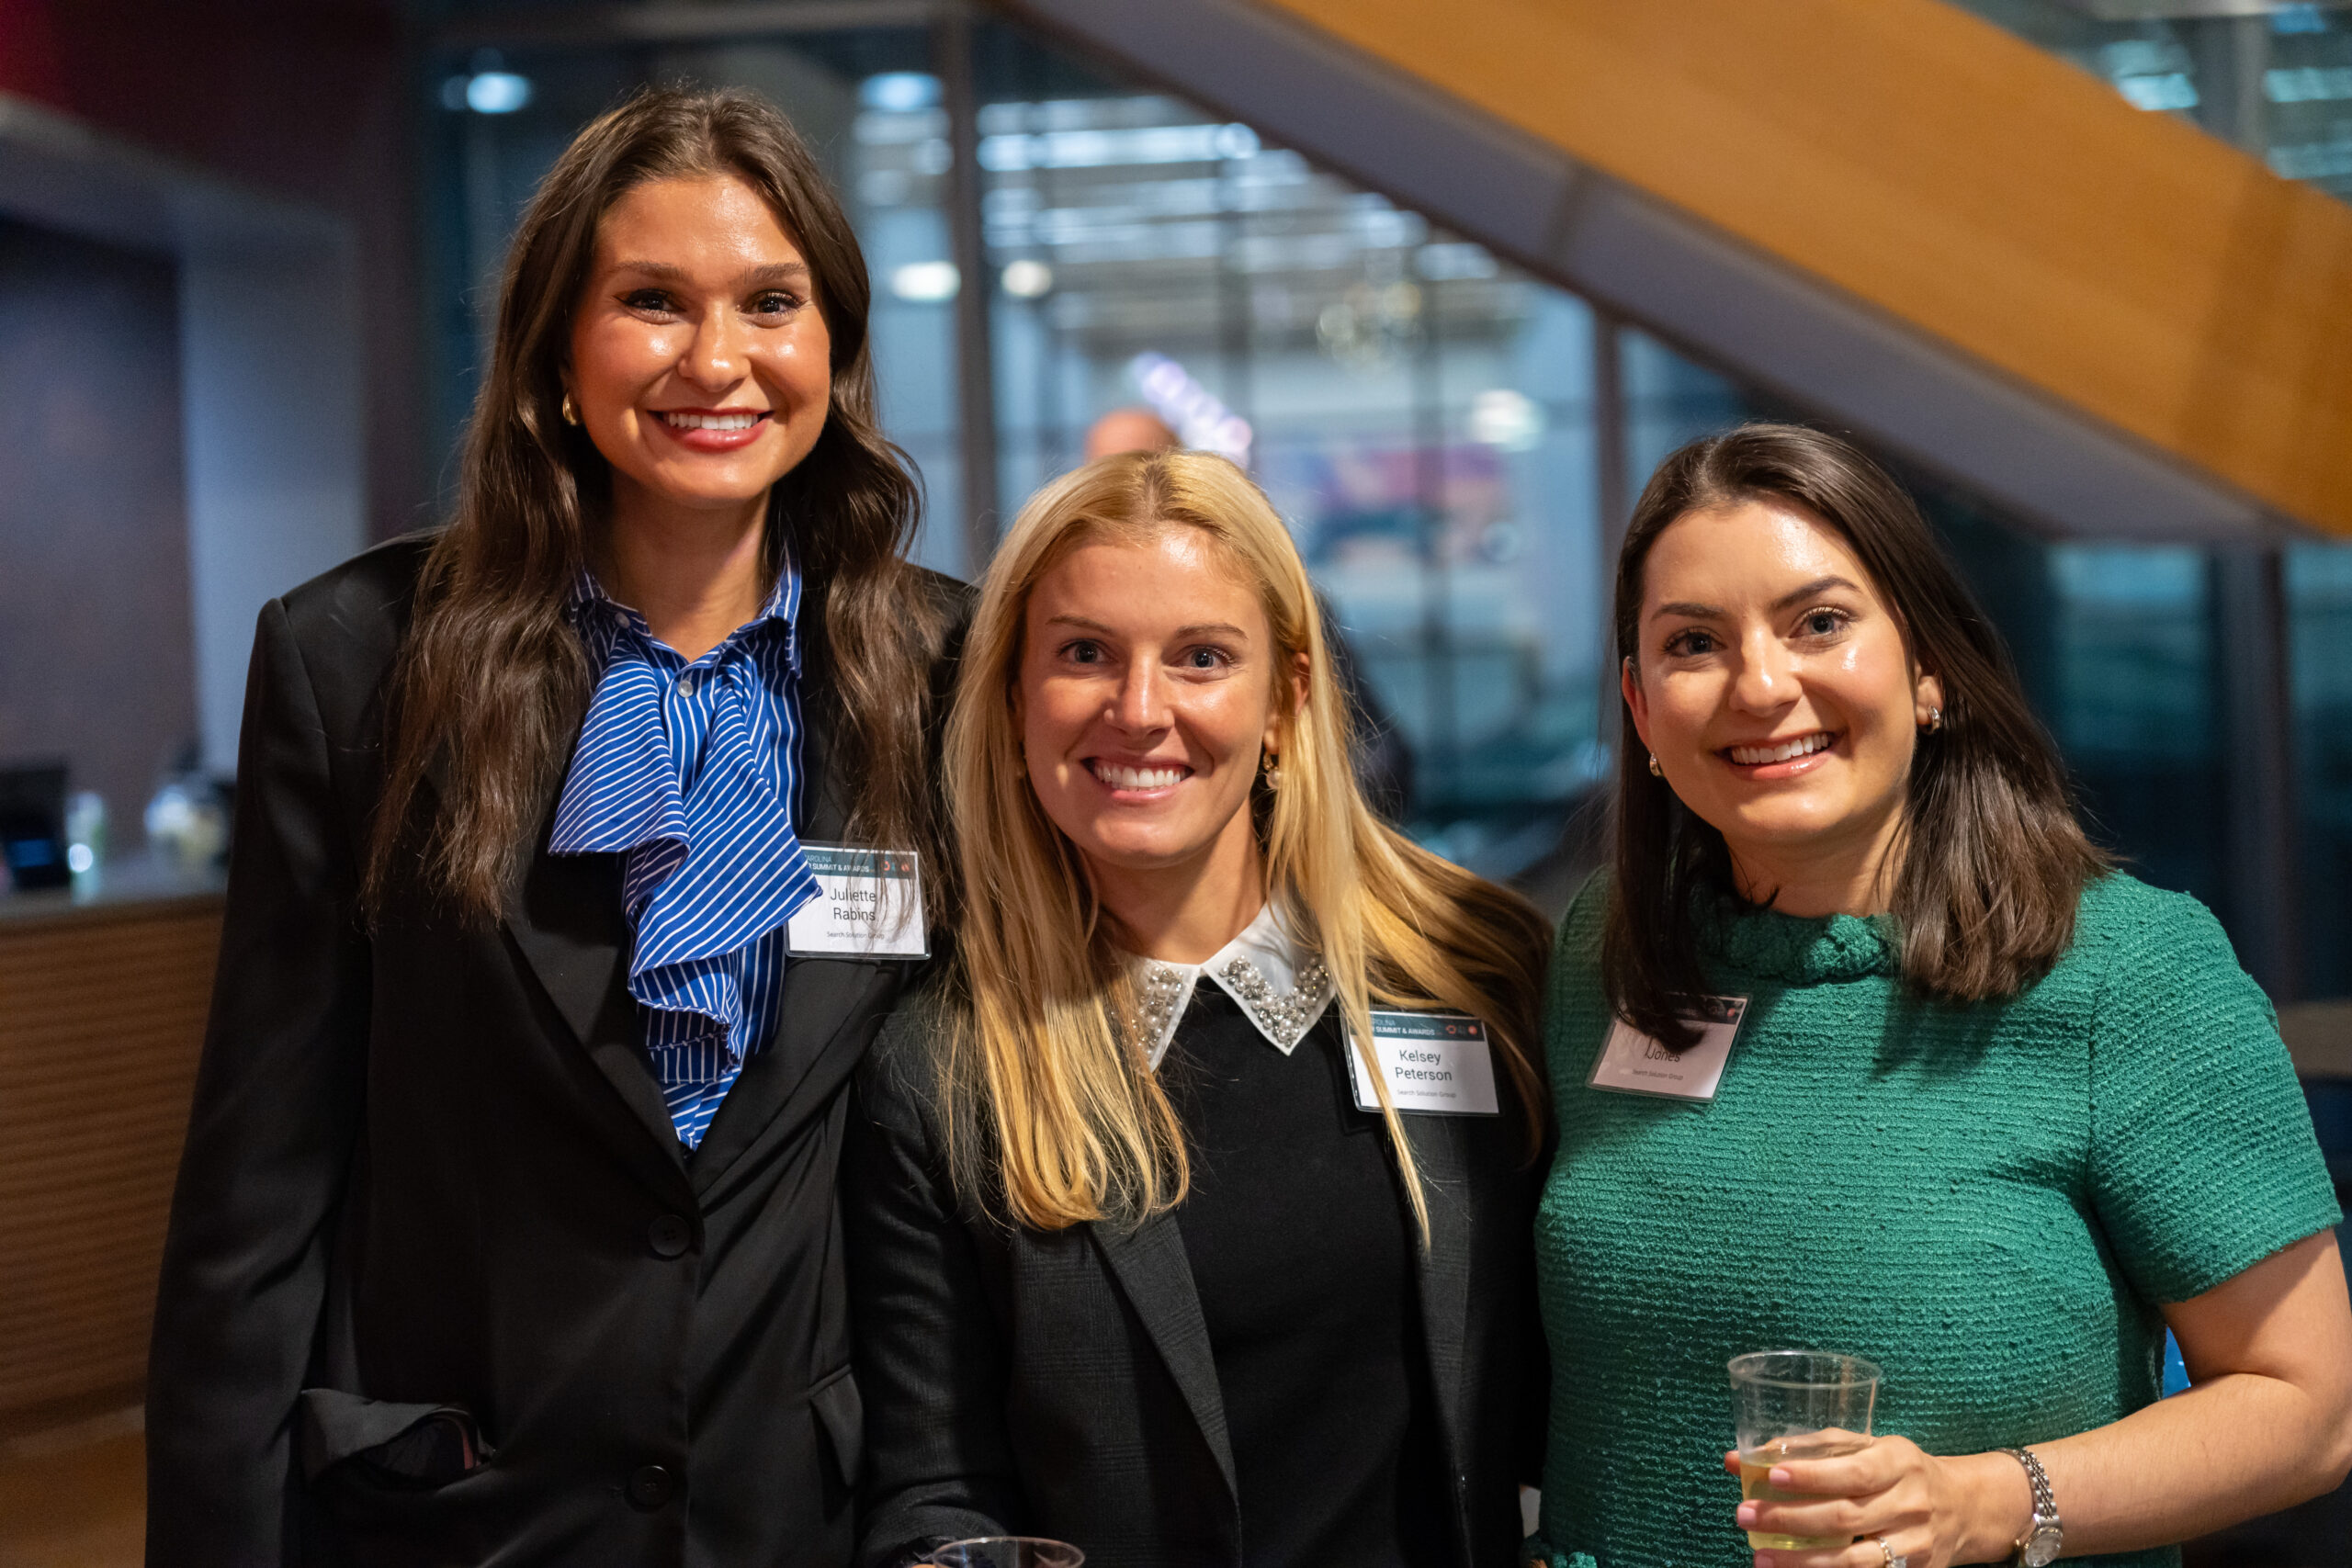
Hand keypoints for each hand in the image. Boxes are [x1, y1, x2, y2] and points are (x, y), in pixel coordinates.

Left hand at [1719, 1437, 2011, 1567]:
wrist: (1965, 1507)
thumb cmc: (1900, 1469)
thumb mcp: (1869, 1446)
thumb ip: (1811, 1448)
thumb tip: (1743, 1456)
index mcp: (1898, 1462)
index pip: (1853, 1471)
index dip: (1813, 1476)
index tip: (1771, 1476)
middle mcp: (1910, 1504)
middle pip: (1845, 1518)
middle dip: (1790, 1519)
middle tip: (1745, 1515)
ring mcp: (1913, 1545)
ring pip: (1854, 1561)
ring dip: (1802, 1561)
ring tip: (1760, 1557)